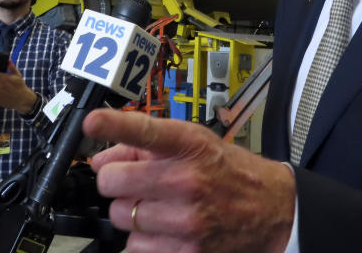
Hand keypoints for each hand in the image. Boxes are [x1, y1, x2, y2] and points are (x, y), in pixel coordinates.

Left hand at [83, 109, 294, 252]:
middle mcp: (187, 180)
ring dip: (130, 213)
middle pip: (112, 181)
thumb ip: (143, 145)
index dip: (113, 125)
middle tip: (134, 182)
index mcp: (189, 144)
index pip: (143, 130)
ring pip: (120, 217)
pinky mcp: (187, 251)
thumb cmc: (227, 170)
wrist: (269, 208)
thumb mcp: (193, 142)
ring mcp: (187, 219)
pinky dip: (142, 240)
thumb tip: (100, 159)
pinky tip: (163, 228)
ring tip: (156, 206)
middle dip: (117, 181)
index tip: (92, 122)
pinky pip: (135, 247)